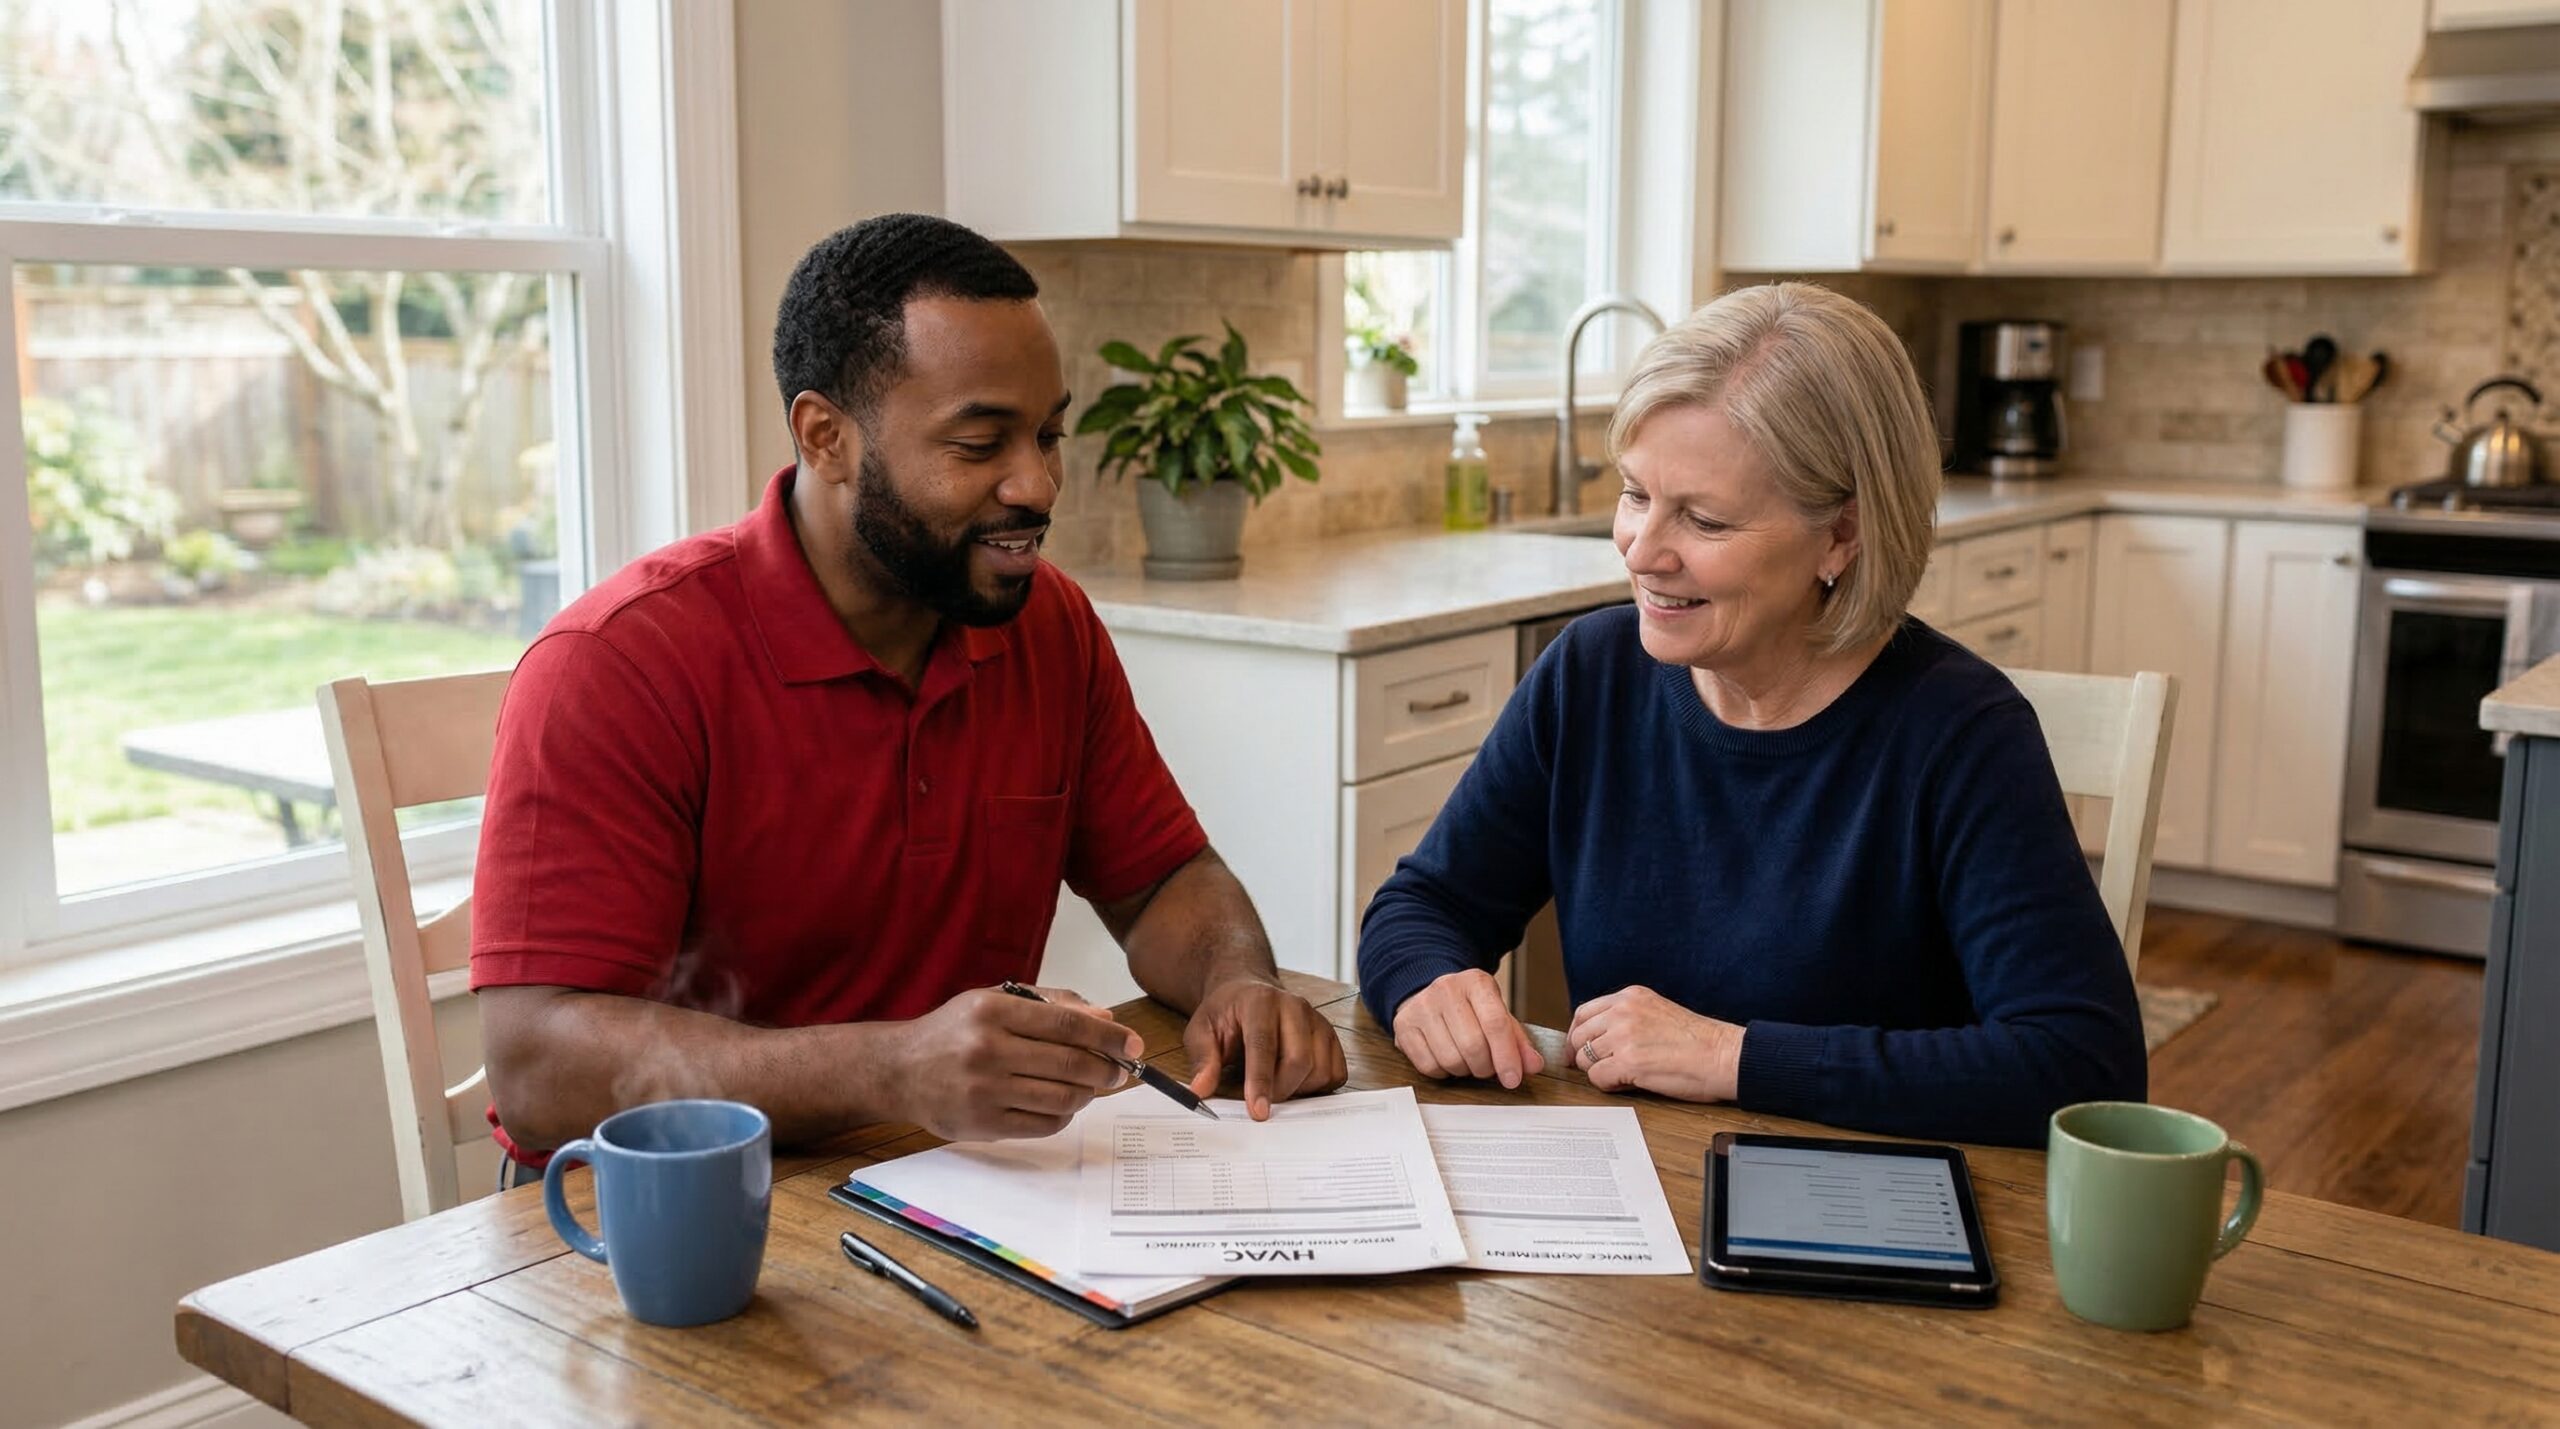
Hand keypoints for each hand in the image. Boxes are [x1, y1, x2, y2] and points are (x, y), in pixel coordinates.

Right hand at [888, 986, 1141, 1141]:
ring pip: (1063, 1098)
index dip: (1109, 1036)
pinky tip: (1061, 1104)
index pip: (1068, 1024)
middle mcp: (987, 1050)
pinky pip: (1044, 1125)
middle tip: (1119, 1071)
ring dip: (1088, 1094)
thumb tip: (1104, 1019)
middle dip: (1107, 1069)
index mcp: (992, 1012)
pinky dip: (1065, 1115)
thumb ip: (1051, 1005)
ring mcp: (984, 1091)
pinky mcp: (983, 1125)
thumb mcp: (994, 1001)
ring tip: (1088, 1086)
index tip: (1133, 1045)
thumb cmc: (954, 1032)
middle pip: (1071, 1064)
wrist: (899, 1070)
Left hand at [1182, 977, 1348, 1119]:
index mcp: (1260, 1002)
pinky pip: (1335, 1073)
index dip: (1261, 1081)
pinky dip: (1318, 1087)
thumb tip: (1201, 1090)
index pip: (1264, 1045)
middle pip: (1299, 1060)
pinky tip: (1296, 1082)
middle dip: (1280, 1091)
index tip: (1258, 1112)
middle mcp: (1295, 1007)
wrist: (1247, 993)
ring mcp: (1317, 1020)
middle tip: (1261, 1103)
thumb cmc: (1226, 1014)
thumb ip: (1202, 1059)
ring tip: (1275, 1085)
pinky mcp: (1330, 1036)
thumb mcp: (1201, 1030)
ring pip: (1320, 1069)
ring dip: (1299, 1090)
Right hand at [1391, 968, 1543, 1088]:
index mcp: (1476, 982)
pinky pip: (1429, 1066)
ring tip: (1467, 1059)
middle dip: (1486, 1067)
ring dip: (1465, 1070)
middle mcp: (1446, 989)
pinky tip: (1447, 1058)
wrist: (1428, 993)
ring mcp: (1421, 1007)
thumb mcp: (1497, 1014)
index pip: (1495, 1023)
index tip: (1513, 1079)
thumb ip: (1517, 1041)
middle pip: (1473, 1046)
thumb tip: (1533, 1065)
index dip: (1507, 1056)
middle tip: (1488, 1066)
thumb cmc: (1468, 1008)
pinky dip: (1443, 1072)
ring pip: (1451, 1060)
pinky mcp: (1403, 1026)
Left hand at [1565, 986, 1741, 1101]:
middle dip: (1585, 1056)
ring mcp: (1624, 1035)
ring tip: (1626, 1075)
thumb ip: (1627, 1018)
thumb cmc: (1698, 1041)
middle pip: (1580, 1036)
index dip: (1577, 1035)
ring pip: (1586, 1059)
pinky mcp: (1629, 1061)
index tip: (1577, 1050)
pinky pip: (1597, 1077)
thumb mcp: (1657, 1013)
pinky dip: (1609, 1085)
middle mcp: (1624, 1011)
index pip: (1584, 1013)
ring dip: (1601, 1071)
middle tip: (1601, 1069)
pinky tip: (1629, 1082)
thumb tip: (1597, 1039)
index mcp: (1631, 996)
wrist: (1724, 1056)